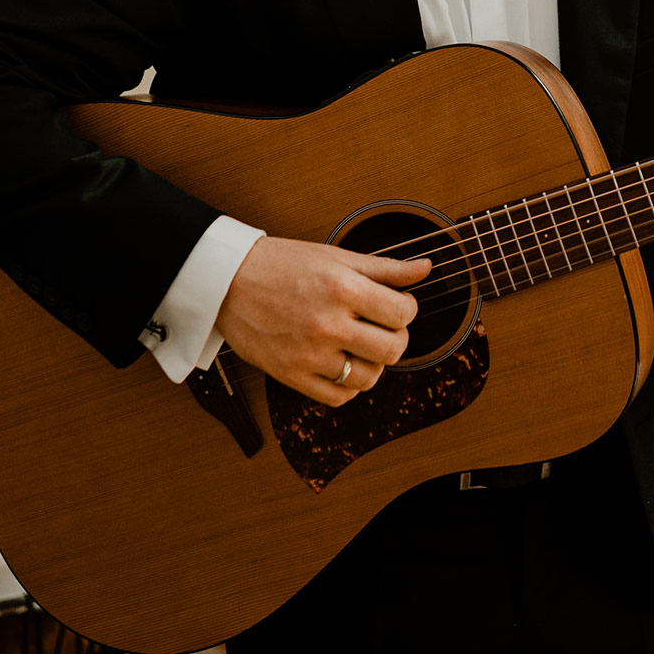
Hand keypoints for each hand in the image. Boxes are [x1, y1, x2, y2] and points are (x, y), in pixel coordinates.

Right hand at [214, 236, 429, 407]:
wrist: (227, 281)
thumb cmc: (282, 264)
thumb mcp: (336, 257)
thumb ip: (385, 268)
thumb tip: (425, 268)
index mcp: (342, 288)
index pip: (402, 313)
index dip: (406, 309)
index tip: (394, 305)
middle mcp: (328, 324)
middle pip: (392, 349)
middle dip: (396, 338)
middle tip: (381, 327)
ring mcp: (309, 354)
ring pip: (369, 378)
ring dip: (373, 364)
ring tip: (359, 345)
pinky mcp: (290, 376)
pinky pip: (338, 396)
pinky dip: (348, 385)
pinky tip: (341, 364)